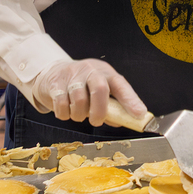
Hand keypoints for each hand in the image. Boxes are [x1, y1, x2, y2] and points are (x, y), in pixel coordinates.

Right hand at [31, 59, 146, 126]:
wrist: (53, 72)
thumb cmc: (82, 84)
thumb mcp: (99, 89)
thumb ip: (110, 106)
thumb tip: (121, 122)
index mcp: (106, 73)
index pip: (121, 85)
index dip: (131, 100)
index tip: (139, 114)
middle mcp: (91, 71)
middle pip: (100, 89)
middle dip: (100, 111)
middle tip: (96, 121)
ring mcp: (72, 76)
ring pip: (79, 101)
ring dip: (79, 115)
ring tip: (78, 114)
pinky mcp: (56, 84)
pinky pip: (61, 105)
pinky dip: (64, 114)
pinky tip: (66, 111)